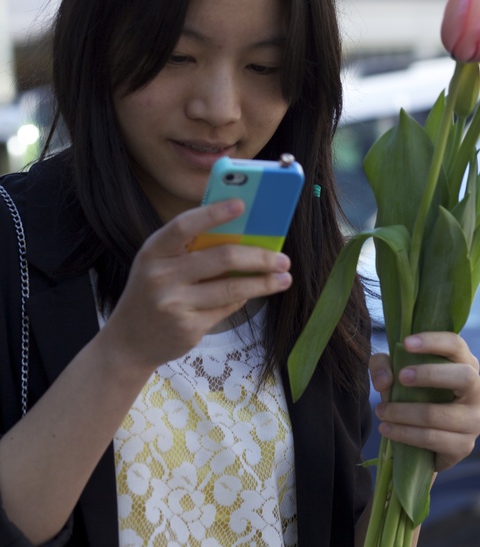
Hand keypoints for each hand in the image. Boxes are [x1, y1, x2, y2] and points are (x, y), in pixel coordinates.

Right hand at [103, 199, 291, 371]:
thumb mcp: (159, 264)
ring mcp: (174, 304)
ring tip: (284, 278)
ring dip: (264, 282)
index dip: (213, 213)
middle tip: (283, 258)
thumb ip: (190, 249)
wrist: (128, 342)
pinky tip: (256, 293)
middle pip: (222, 258)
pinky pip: (226, 307)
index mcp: (153, 251)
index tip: (242, 204)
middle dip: (259, 257)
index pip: (185, 225)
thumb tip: (242, 234)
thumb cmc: (152, 292)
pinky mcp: (188, 327)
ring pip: (232, 288)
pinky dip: (244, 298)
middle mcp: (161, 276)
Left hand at [369, 332, 479, 472]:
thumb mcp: (394, 373)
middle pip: (465, 376)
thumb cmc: (413, 395)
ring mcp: (474, 420)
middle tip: (401, 378)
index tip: (407, 343)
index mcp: (465, 364)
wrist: (422, 440)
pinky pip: (432, 439)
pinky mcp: (464, 446)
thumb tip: (385, 381)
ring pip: (438, 414)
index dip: (434, 341)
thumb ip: (383, 366)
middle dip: (430, 375)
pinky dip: (405, 434)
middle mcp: (477, 390)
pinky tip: (387, 429)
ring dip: (404, 413)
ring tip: (381, 411)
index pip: (456, 345)